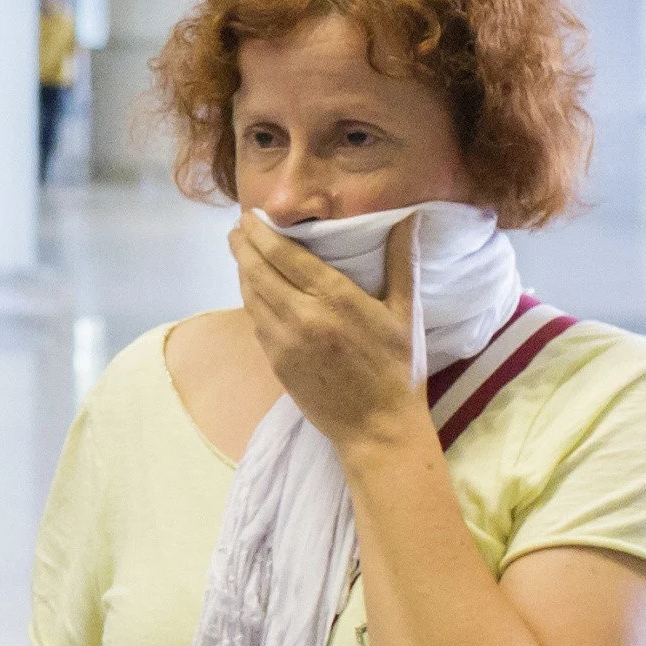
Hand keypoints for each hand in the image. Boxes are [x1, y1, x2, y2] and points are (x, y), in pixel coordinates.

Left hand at [228, 212, 425, 450]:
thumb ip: (401, 262)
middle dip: (242, 245)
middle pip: (258, 270)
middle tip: (236, 228)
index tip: (250, 216)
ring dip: (242, 270)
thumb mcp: (405, 313)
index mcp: (335, 298)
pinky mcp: (275, 363)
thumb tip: (408, 218)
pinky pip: (255, 322)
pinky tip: (252, 289)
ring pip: (250, 295)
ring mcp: (284, 341)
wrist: (377, 428)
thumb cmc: (399, 369)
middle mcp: (303, 316)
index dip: (261, 232)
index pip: (285, 254)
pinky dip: (250, 300)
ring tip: (240, 252)